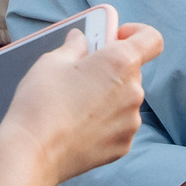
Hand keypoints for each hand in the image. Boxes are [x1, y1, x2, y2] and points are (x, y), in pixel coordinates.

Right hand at [0, 23, 162, 185]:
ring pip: (125, 100)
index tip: (116, 37)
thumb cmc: (41, 102)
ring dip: (108, 96)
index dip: (136, 33)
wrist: (33, 152)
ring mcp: (131, 121)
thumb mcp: (52, 61)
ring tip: (75, 104)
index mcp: (120, 62)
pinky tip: (78, 125)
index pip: (151, 39)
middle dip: (111, 68)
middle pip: (132, 71)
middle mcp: (134, 91)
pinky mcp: (123, 145)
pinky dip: (104, 122)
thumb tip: (81, 40)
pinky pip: (119, 125)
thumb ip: (75, 46)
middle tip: (82, 73)